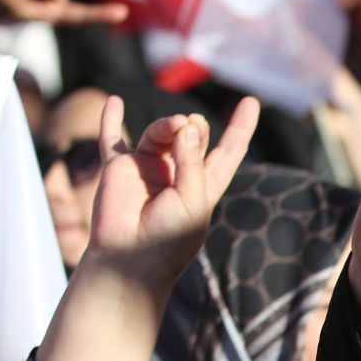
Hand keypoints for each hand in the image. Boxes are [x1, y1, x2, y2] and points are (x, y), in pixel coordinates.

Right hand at [87, 95, 260, 283]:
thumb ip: (191, 162)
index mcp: (204, 185)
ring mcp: (147, 169)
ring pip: (160, 133)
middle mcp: (176, 174)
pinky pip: (112, 140)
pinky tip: (113, 101)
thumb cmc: (168, 237)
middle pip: (192, 136)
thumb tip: (186, 123)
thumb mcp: (193, 201)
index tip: (251, 102)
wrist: (129, 259)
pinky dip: (110, 121)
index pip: (227, 151)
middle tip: (191, 125)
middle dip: (195, 126)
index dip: (239, 127)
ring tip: (175, 125)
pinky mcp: (118, 170)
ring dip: (168, 125)